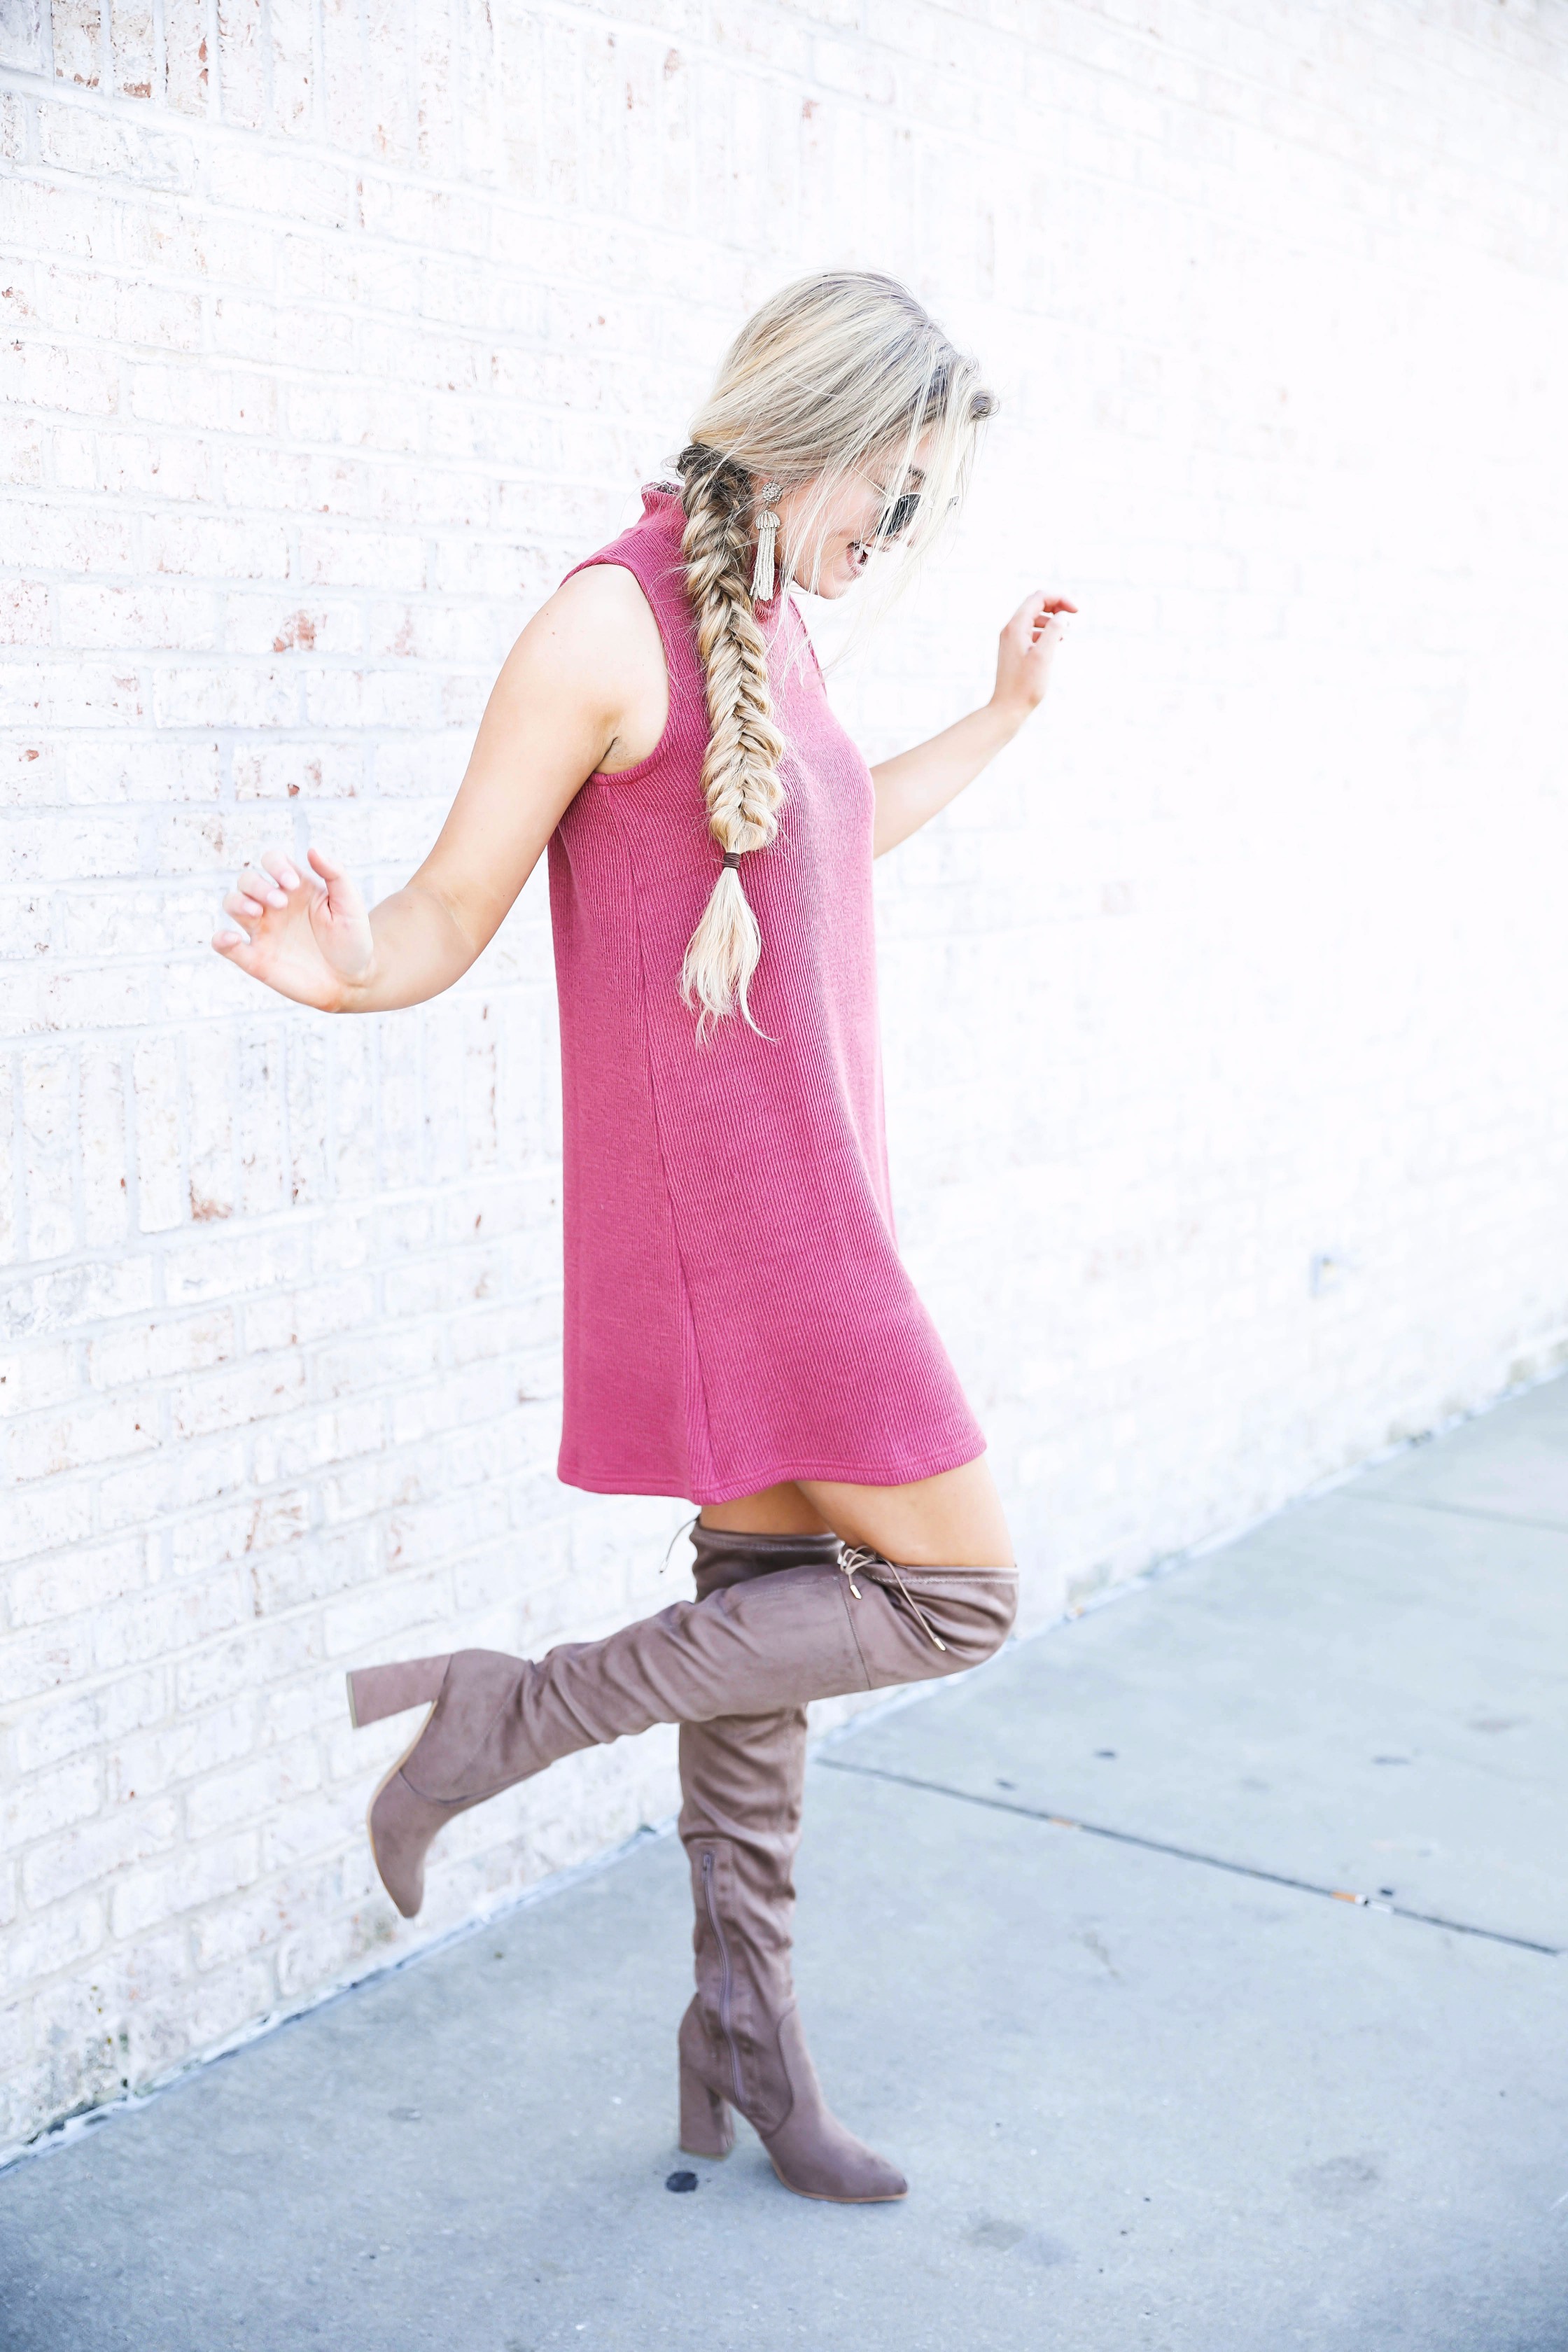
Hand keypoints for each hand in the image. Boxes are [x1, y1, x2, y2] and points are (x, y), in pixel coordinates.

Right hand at [211, 841, 375, 1011]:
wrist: (352, 981)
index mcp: (296, 888)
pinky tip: (229, 938)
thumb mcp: (350, 905)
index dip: (275, 864)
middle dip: (258, 886)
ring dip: (237, 903)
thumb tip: (312, 849)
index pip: (272, 861)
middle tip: (281, 903)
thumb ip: (335, 874)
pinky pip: (226, 946)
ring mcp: (263, 930)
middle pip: (247, 881)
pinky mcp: (256, 958)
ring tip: (256, 912)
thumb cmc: (352, 940)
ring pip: (232, 904)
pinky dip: (220, 940)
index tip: (292, 883)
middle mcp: (274, 905)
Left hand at [991, 589, 1077, 724]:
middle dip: (1056, 606)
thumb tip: (1062, 615)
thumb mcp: (1044, 655)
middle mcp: (1010, 629)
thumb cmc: (1025, 685)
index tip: (1076, 611)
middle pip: (1035, 604)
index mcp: (1016, 626)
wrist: (1007, 708)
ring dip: (1051, 619)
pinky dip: (1044, 631)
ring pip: (1033, 618)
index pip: (1039, 597)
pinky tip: (1055, 642)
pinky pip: (1030, 631)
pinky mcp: (1013, 651)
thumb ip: (1054, 631)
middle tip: (1073, 616)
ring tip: (1065, 632)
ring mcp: (1010, 640)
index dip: (1060, 598)